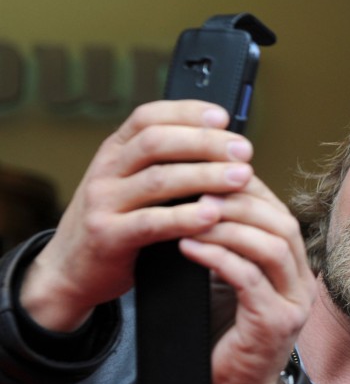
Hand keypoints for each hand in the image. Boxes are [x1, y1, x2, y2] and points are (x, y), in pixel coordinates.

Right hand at [20, 100, 254, 330]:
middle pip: (157, 142)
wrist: (71, 270)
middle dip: (205, 142)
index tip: (224, 117)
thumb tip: (223, 148)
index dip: (187, 112)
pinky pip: (151, 222)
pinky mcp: (108, 236)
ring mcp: (103, 202)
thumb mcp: (132, 185)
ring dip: (205, 176)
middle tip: (243, 151)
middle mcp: (106, 170)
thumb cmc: (116, 223)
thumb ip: (165, 165)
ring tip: (242, 178)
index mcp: (115, 151)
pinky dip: (185, 218)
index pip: (149, 117)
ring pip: (158, 179)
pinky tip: (212, 215)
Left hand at [178, 178, 316, 383]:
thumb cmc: (222, 339)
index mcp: (294, 270)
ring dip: (229, 226)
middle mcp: (302, 284)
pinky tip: (189, 247)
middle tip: (200, 190)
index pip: (280, 214)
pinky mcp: (274, 324)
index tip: (211, 176)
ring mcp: (293, 305)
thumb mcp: (228, 285)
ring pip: (272, 246)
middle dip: (240, 202)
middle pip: (282, 224)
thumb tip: (199, 205)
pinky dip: (218, 257)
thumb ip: (228, 250)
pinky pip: (250, 278)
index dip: (249, 191)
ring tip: (191, 216)